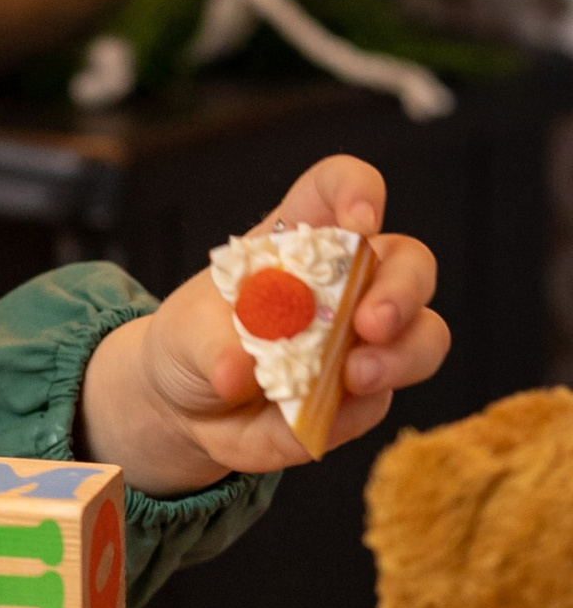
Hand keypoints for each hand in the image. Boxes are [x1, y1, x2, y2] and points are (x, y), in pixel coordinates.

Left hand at [75, 155, 448, 496]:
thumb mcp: (184, 334)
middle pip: (409, 262)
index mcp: (300, 238)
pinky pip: (379, 403)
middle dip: (402, 289)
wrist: (188, 412)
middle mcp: (348, 283)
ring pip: (423, 335)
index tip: (360, 221)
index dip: (358, 192)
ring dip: (401, 355)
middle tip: (371, 322)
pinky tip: (314, 419)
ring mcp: (363, 342)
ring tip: (355, 376)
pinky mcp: (363, 398)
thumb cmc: (193, 344)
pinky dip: (351, 412)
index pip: (341, 188)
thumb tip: (238, 372)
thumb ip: (211, 345)